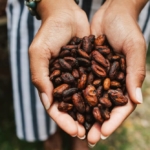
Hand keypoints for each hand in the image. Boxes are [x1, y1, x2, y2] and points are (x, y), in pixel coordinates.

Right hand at [29, 0, 89, 137]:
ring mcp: (75, 75)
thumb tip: (48, 101)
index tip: (74, 130)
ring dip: (90, 111)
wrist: (66, 15)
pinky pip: (93, 83)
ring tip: (99, 124)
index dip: (63, 120)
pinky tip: (106, 104)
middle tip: (88, 133)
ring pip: (83, 98)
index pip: (54, 106)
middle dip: (78, 120)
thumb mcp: (39, 52)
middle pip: (70, 106)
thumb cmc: (50, 32)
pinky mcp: (87, 68)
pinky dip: (98, 94)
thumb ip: (40, 76)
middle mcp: (63, 81)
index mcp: (49, 81)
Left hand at [88, 0, 146, 144]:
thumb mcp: (134, 48)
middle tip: (88, 138)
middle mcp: (112, 81)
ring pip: (92, 99)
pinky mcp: (88, 68)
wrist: (111, 14)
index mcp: (126, 80)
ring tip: (77, 128)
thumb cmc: (126, 28)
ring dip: (86, 114)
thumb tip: (138, 101)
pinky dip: (77, 96)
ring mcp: (100, 75)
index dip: (114, 121)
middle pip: (105, 107)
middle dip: (97, 123)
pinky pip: (82, 85)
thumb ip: (135, 73)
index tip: (103, 133)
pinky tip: (69, 107)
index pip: (122, 106)